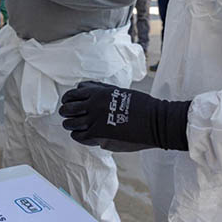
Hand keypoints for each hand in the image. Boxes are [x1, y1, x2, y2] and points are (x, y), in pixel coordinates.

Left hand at [58, 82, 190, 151]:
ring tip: (72, 126)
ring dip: (70, 124)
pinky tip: (81, 134)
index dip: (68, 100)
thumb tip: (81, 86)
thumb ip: (99, 89)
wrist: (155, 121)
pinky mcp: (98, 134)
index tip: (68, 103)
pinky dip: (77, 135)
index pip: (72, 94)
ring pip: (70, 123)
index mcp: (97, 92)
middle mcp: (93, 104)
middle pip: (68, 108)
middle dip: (66, 112)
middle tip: (67, 115)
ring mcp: (94, 119)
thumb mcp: (118, 91)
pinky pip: (79, 135)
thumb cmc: (140, 105)